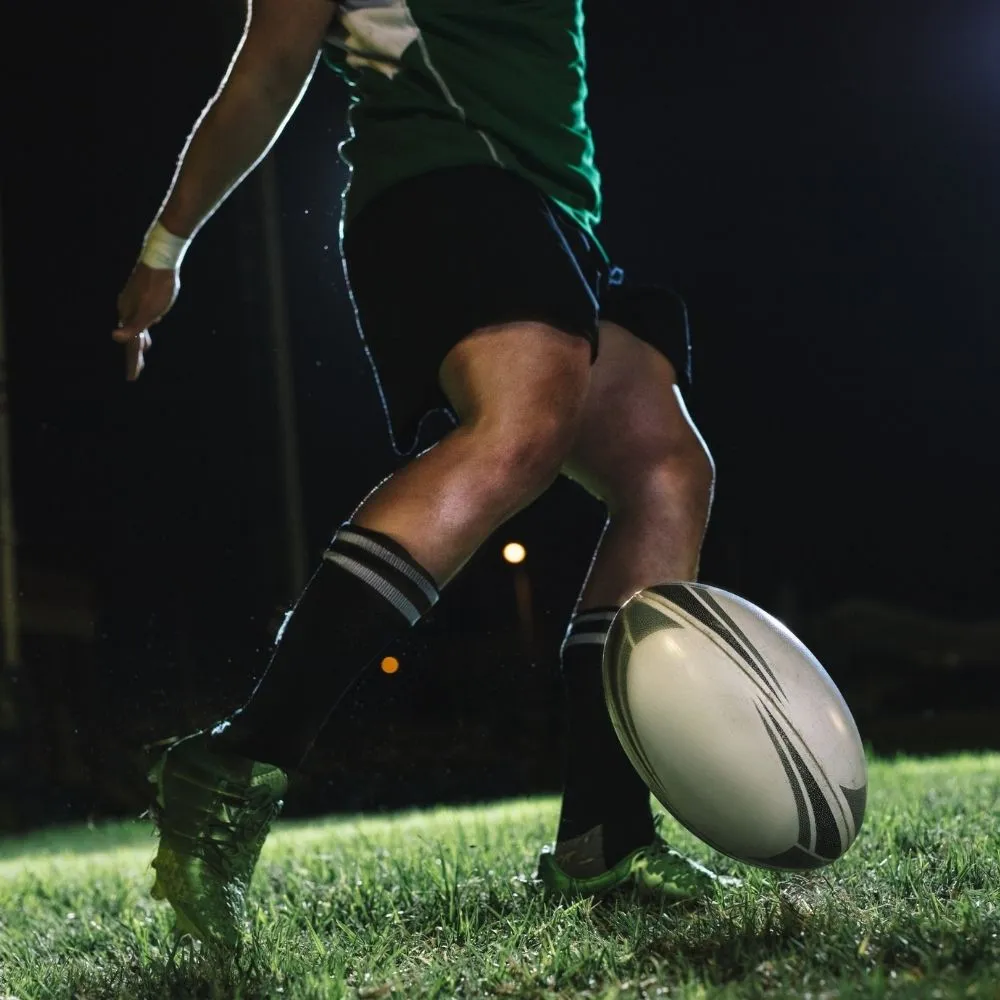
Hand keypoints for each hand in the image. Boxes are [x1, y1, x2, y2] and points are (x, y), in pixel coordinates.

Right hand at [112, 263, 179, 380]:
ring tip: (144, 351)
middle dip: (134, 355)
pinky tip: (151, 325)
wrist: (161, 259)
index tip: (132, 378)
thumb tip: (116, 338)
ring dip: (139, 340)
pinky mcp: (142, 295)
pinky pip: (141, 316)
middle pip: (131, 338)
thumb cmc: (157, 288)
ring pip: (136, 326)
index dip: (133, 362)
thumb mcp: (150, 310)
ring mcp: (134, 302)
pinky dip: (144, 326)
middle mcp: (128, 310)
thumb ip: (134, 326)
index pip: (130, 345)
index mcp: (129, 316)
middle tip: (135, 373)